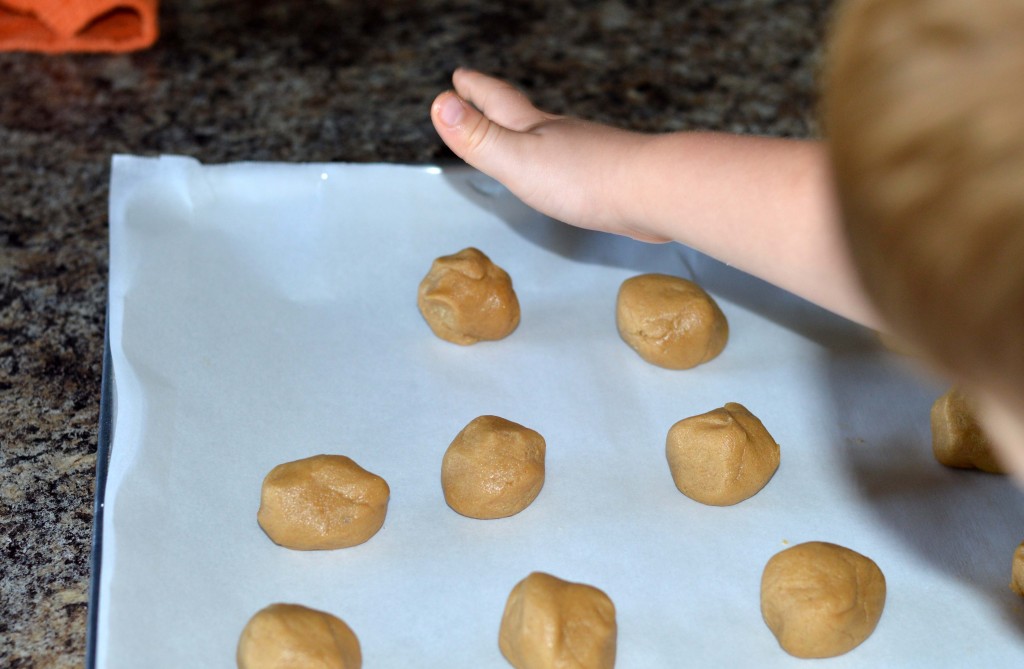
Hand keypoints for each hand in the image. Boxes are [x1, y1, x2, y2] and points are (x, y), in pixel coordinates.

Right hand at [430, 69, 668, 241]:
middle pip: (523, 113)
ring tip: (522, 136)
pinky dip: (560, 162)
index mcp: (535, 128)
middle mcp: (561, 134)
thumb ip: (480, 138)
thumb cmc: (586, 178)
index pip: (496, 101)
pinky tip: (568, 174)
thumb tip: (440, 106)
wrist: (655, 191)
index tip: (459, 77)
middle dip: (498, 104)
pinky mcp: (608, 177)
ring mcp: (587, 153)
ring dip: (531, 133)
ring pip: (551, 136)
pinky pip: (575, 163)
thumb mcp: (518, 160)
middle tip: (481, 94)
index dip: (474, 89)